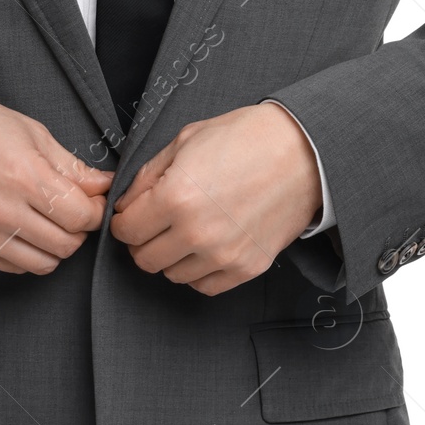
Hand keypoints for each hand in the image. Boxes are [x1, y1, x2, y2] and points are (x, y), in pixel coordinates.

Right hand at [0, 95, 114, 273]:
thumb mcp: (34, 136)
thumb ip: (73, 168)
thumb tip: (105, 187)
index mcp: (23, 175)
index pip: (79, 215)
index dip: (95, 212)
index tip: (93, 203)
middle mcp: (2, 209)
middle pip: (66, 244)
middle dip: (79, 230)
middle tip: (73, 212)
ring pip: (45, 263)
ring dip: (56, 246)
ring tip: (49, 222)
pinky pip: (18, 267)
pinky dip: (30, 254)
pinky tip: (25, 229)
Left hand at [109, 103, 322, 295]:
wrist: (301, 151)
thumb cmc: (244, 138)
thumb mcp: (186, 140)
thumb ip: (148, 175)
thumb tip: (126, 204)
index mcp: (176, 196)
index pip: (126, 230)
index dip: (122, 221)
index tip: (130, 214)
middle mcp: (197, 233)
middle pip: (145, 260)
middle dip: (141, 241)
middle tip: (153, 223)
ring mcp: (224, 255)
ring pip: (172, 276)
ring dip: (170, 256)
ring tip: (184, 230)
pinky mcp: (247, 267)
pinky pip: (205, 286)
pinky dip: (197, 270)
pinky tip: (204, 246)